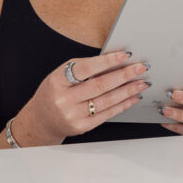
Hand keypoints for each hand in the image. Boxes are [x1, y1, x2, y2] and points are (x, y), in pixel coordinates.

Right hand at [14, 51, 150, 144]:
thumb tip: (114, 61)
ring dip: (128, 91)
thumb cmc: (54, 92)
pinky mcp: (82, 127)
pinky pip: (107, 114)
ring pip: (106, 101)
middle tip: (141, 68)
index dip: (107, 61)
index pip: (85, 68)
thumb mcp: (60, 76)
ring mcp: (73, 115)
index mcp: (57, 81)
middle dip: (124, 75)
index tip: (125, 55)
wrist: (41, 120)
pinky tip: (133, 97)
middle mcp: (64, 99)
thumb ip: (83, 69)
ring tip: (142, 82)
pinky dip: (122, 104)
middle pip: (100, 85)